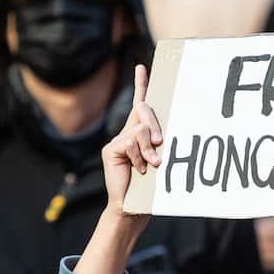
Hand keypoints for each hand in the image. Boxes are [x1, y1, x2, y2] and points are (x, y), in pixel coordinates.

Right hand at [102, 64, 163, 214]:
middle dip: (155, 123)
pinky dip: (138, 156)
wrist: (133, 205)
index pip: (140, 104)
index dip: (140, 85)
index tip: (141, 67)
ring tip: (152, 164)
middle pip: (142, 110)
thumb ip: (157, 143)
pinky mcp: (111, 150)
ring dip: (149, 148)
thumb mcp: (158, 158)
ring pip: (138, 129)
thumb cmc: (150, 185)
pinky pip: (129, 142)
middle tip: (161, 142)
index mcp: (139, 133)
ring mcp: (117, 141)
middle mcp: (127, 133)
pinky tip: (139, 168)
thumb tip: (156, 135)